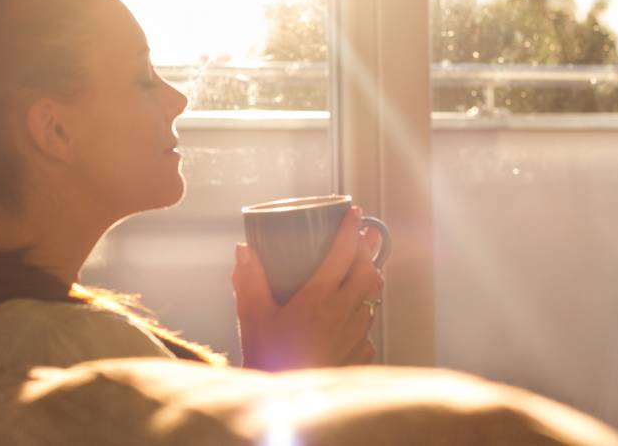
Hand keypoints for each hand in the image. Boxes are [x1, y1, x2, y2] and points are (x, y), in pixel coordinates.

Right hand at [232, 206, 383, 370]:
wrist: (285, 406)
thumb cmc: (267, 357)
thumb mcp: (252, 316)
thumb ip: (248, 280)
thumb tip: (244, 249)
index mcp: (318, 298)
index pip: (343, 252)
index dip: (350, 229)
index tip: (354, 212)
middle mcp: (344, 312)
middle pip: (368, 270)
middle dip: (368, 248)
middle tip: (365, 233)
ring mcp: (356, 334)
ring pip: (373, 296)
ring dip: (369, 277)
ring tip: (361, 266)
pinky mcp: (360, 353)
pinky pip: (368, 324)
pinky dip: (364, 310)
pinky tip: (352, 312)